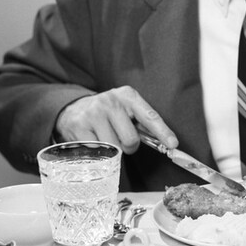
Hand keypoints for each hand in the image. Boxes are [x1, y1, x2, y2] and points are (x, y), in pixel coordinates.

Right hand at [54, 86, 177, 153]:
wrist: (72, 109)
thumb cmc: (106, 112)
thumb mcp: (125, 109)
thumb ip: (141, 123)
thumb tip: (164, 142)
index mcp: (128, 96)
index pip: (149, 116)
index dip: (162, 132)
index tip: (173, 144)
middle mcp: (111, 101)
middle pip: (131, 139)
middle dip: (129, 146)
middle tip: (121, 140)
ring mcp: (94, 113)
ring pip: (114, 147)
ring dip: (112, 149)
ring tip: (105, 137)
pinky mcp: (79, 126)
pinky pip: (97, 150)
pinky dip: (97, 149)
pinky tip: (93, 138)